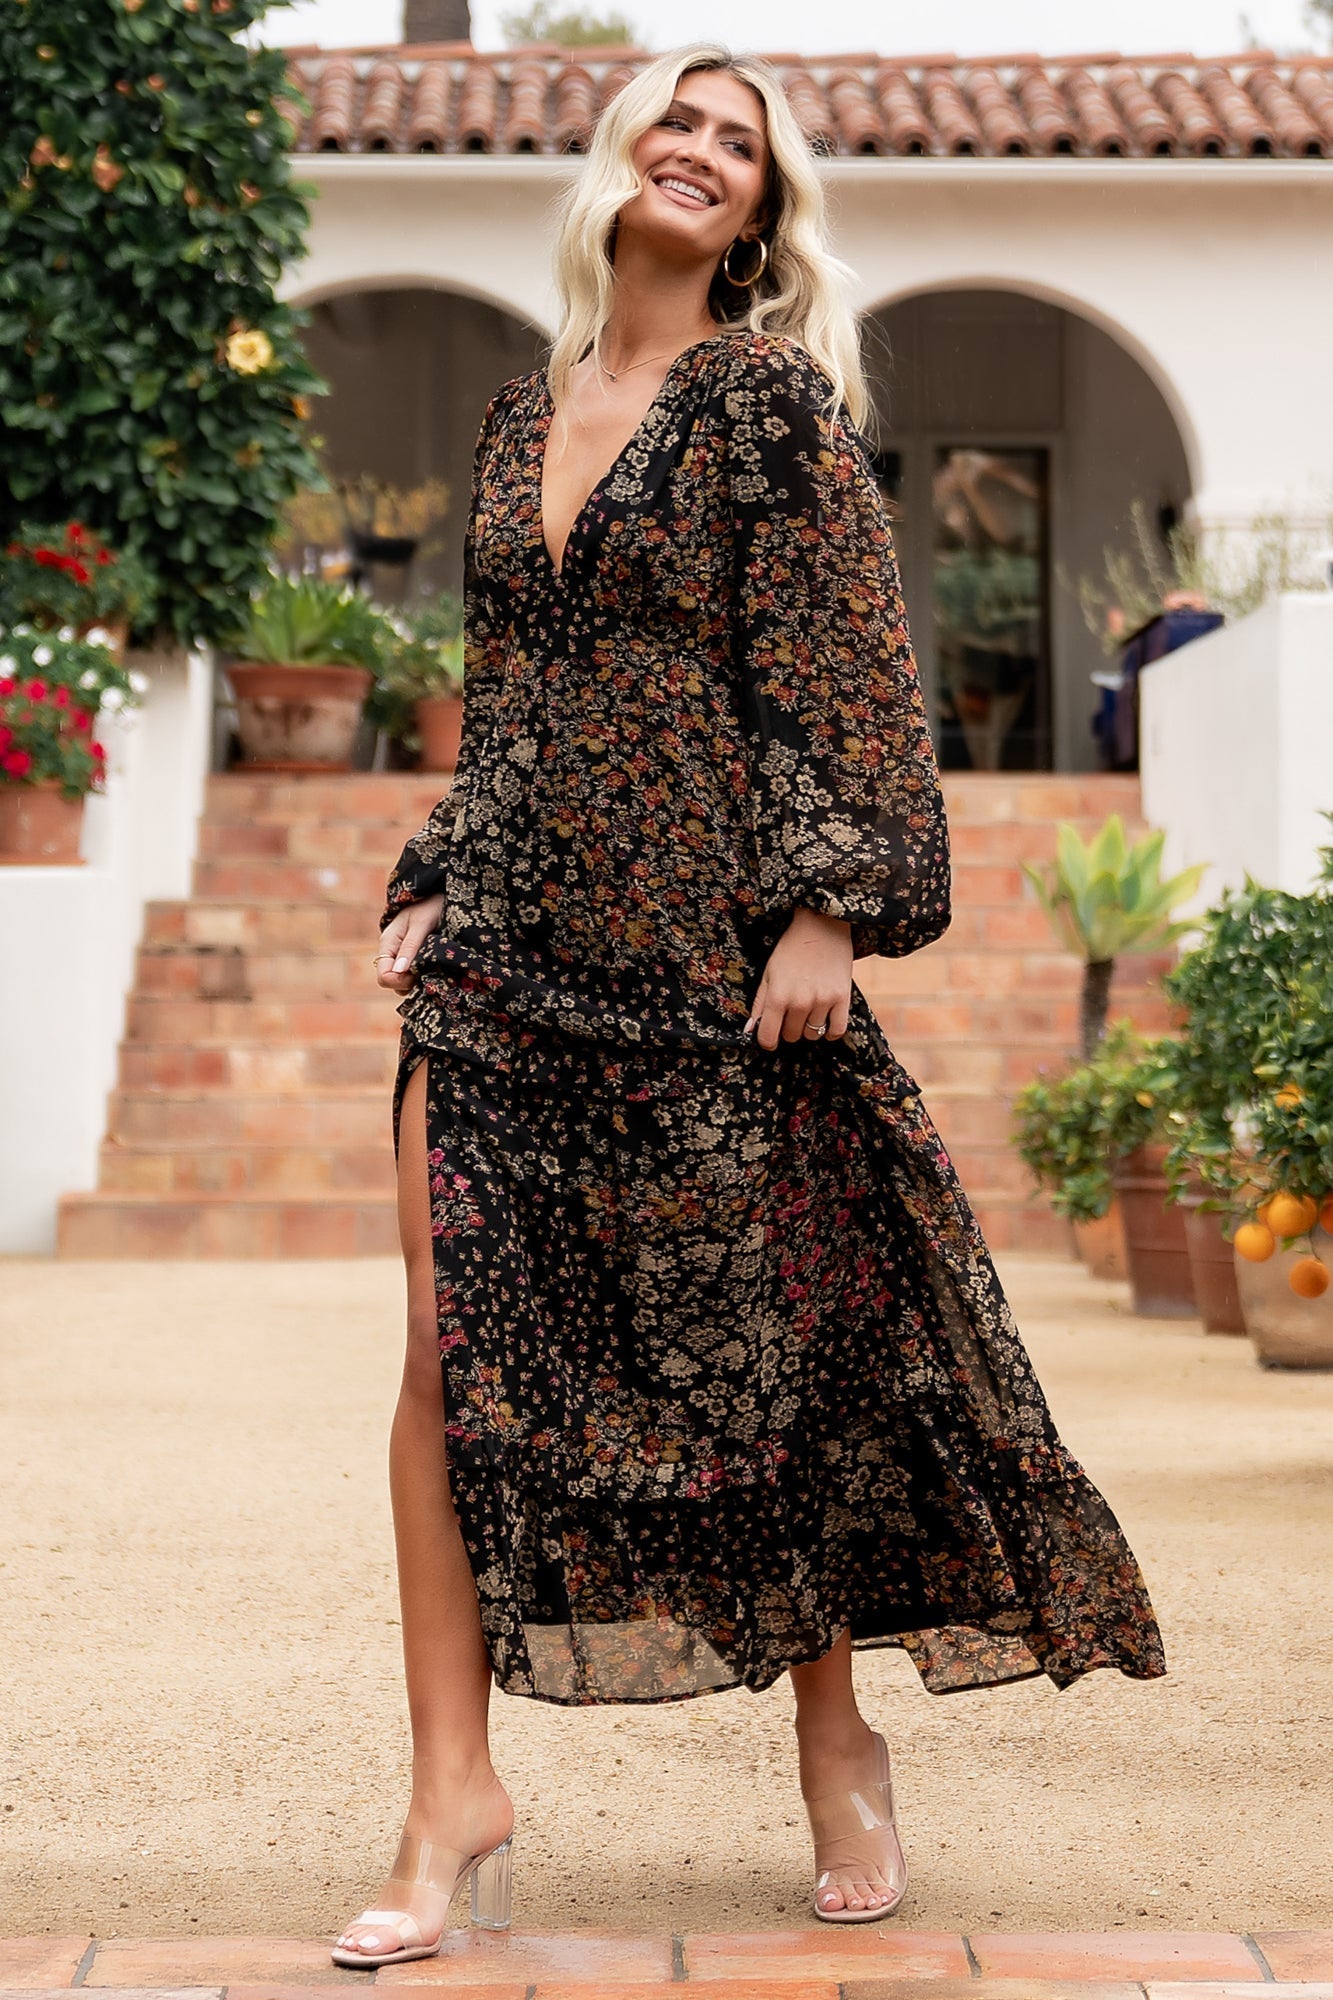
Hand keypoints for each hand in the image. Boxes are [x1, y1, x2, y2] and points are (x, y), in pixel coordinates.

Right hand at [375, 894, 443, 993]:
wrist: (442, 893)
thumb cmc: (431, 904)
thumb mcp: (421, 923)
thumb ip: (410, 947)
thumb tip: (399, 972)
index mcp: (388, 944)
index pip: (384, 977)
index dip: (400, 982)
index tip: (419, 975)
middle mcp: (394, 954)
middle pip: (395, 984)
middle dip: (411, 984)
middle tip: (431, 972)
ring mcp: (405, 957)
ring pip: (406, 983)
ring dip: (420, 981)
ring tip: (436, 969)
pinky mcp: (418, 958)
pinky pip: (417, 976)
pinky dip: (426, 977)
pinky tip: (438, 969)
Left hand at [745, 906, 852, 1051]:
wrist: (821, 926)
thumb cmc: (790, 949)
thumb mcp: (768, 973)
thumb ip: (760, 1003)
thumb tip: (751, 1030)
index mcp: (778, 996)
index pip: (768, 1037)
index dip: (767, 1040)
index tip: (770, 1036)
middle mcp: (800, 1002)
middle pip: (791, 1036)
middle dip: (788, 1028)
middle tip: (791, 1010)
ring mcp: (823, 1001)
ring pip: (812, 1034)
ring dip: (808, 1027)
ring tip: (808, 1009)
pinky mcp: (842, 998)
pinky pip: (836, 1031)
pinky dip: (830, 1031)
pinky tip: (825, 1020)